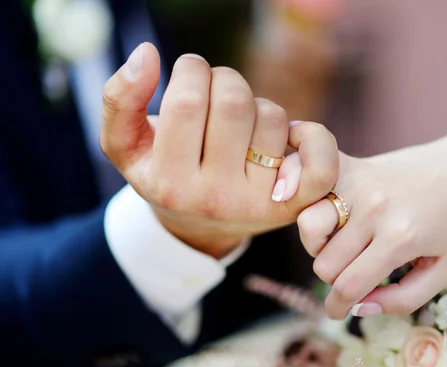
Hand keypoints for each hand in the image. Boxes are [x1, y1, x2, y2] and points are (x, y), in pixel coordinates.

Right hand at [100, 43, 337, 257]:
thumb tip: (147, 55)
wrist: (202, 226)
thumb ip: (119, 100)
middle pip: (234, 103)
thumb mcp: (125, 146)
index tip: (190, 74)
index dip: (191, 69)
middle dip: (224, 81)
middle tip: (216, 94)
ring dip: (257, 106)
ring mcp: (258, 204)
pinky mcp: (292, 205)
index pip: (188, 101)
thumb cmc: (165, 173)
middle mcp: (215, 198)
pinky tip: (290, 136)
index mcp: (170, 183)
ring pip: (272, 118)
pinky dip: (314, 137)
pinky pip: (320, 165)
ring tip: (240, 127)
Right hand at [277, 122, 446, 318]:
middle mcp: (374, 208)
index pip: (347, 285)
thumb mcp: (443, 272)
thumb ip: (402, 300)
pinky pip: (312, 192)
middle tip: (354, 271)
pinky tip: (330, 217)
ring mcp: (359, 182)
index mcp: (399, 238)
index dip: (337, 307)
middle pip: (324, 263)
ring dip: (320, 245)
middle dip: (335, 277)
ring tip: (342, 244)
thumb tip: (359, 308)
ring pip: (309, 228)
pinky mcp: (350, 166)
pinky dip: (312, 207)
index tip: (336, 312)